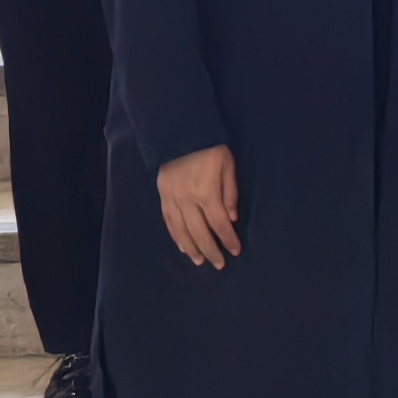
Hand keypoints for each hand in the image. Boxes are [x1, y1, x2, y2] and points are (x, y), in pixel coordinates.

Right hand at [157, 146, 238, 266]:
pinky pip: (169, 221)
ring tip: (200, 261)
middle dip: (211, 250)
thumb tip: (231, 219)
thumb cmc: (210, 148)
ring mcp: (172, 199)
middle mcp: (188, 200)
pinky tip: (182, 246)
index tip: (235, 250)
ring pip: (181, 231)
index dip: (227, 239)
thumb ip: (229, 193)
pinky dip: (176, 236)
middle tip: (219, 264)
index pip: (218, 224)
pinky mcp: (163, 195)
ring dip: (191, 248)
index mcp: (206, 192)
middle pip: (199, 232)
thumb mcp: (227, 166)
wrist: (179, 132)